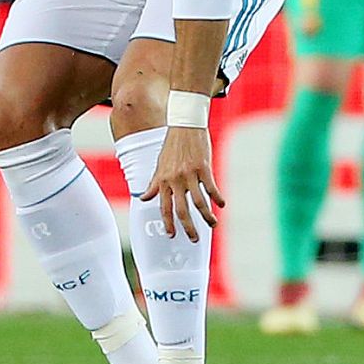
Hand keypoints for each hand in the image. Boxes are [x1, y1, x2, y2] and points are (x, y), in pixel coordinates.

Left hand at [141, 127, 224, 242]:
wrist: (184, 125)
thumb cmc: (172, 146)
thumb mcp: (159, 165)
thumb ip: (154, 184)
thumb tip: (142, 198)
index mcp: (163, 180)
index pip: (164, 206)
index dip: (167, 222)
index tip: (171, 235)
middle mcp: (175, 180)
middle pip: (181, 209)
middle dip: (188, 227)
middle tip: (194, 239)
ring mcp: (189, 174)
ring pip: (198, 202)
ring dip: (206, 216)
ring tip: (212, 225)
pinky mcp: (203, 168)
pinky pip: (211, 188)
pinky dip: (217, 198)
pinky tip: (221, 205)